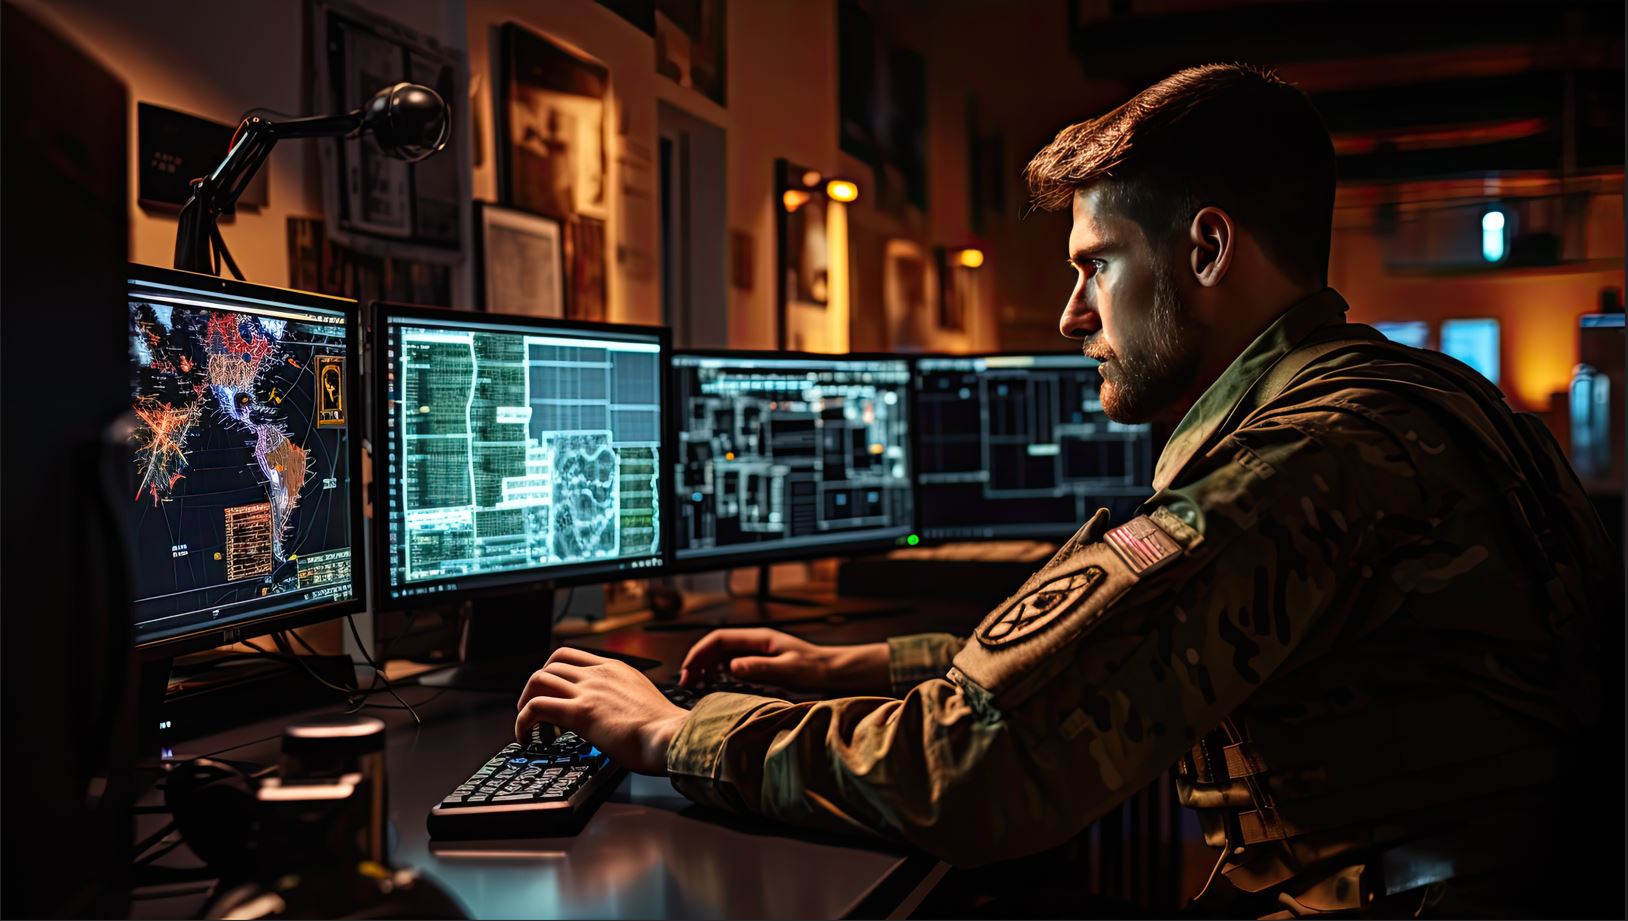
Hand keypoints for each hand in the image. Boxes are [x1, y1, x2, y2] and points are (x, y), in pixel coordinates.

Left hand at [515, 647, 688, 774]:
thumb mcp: (643, 698)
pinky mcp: (580, 713)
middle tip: (534, 707)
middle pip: (551, 665)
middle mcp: (599, 674)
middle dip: (536, 686)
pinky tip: (525, 736)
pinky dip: (523, 721)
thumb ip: (624, 696)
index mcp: (615, 668)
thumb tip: (617, 712)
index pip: (570, 656)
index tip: (550, 689)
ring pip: (538, 680)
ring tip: (528, 723)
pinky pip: (536, 708)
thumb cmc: (664, 728)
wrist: (672, 737)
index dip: (552, 671)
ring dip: (526, 701)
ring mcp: (588, 691)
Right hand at [678, 628, 888, 691]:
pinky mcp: (760, 661)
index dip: (699, 653)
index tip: (687, 671)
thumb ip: (760, 667)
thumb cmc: (815, 669)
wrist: (834, 671)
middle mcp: (755, 641)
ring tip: (695, 684)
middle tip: (685, 682)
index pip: (718, 639)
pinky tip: (716, 683)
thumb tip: (731, 666)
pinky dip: (718, 671)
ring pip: (721, 654)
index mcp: (759, 638)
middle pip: (716, 645)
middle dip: (697, 660)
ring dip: (705, 666)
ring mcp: (757, 650)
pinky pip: (731, 662)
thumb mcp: (789, 670)